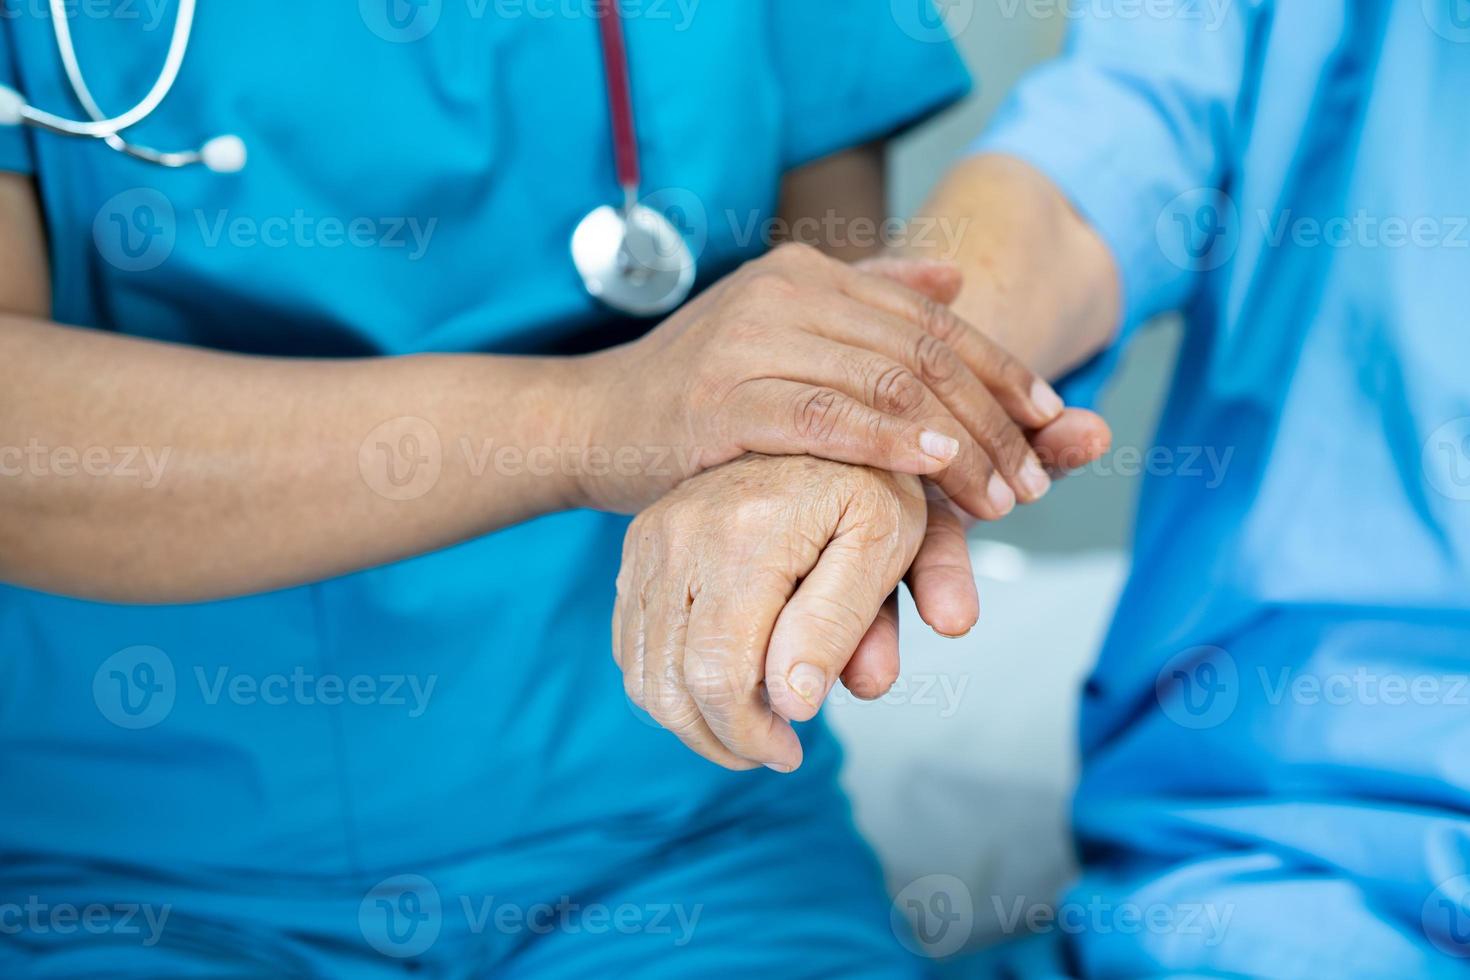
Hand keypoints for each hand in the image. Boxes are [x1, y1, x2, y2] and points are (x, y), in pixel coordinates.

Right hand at [575, 243, 1064, 514]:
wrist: (593, 421)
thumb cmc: (694, 391)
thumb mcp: (779, 331)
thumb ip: (867, 299)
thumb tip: (954, 277)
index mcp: (807, 274)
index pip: (930, 317)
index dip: (1001, 367)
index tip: (1051, 417)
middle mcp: (784, 293)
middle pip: (921, 352)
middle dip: (992, 419)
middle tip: (1037, 476)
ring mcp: (750, 342)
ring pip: (887, 385)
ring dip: (958, 445)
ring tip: (1003, 494)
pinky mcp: (723, 401)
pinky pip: (826, 418)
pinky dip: (889, 443)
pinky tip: (933, 467)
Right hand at [613, 416, 1112, 771]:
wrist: (829, 414)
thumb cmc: (873, 481)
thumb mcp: (887, 542)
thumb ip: (841, 622)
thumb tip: (790, 702)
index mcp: (745, 531)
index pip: (719, 676)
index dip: (750, 734)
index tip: (792, 749)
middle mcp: (680, 532)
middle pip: (669, 684)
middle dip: (719, 738)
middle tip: (772, 750)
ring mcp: (650, 537)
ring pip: (641, 671)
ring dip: (690, 719)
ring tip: (749, 726)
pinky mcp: (637, 545)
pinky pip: (631, 641)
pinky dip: (667, 681)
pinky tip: (718, 686)